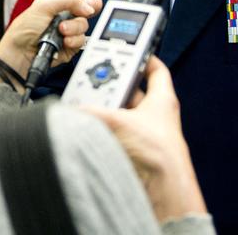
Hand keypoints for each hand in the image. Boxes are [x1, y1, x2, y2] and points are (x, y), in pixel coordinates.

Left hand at [0, 0, 105, 77]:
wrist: (20, 53)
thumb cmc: (24, 29)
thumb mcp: (44, 5)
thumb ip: (69, 0)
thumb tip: (88, 7)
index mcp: (58, 2)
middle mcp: (65, 15)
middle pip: (89, 9)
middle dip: (87, 9)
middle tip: (83, 11)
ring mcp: (69, 31)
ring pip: (85, 25)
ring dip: (74, 27)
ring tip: (61, 30)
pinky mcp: (71, 46)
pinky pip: (81, 41)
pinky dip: (74, 40)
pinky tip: (64, 41)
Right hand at [83, 56, 206, 222]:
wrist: (163, 188)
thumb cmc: (158, 152)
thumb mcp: (120, 121)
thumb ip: (93, 113)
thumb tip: (74, 110)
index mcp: (162, 100)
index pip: (156, 70)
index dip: (145, 57)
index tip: (131, 49)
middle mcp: (154, 115)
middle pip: (131, 91)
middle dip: (113, 86)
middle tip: (96, 80)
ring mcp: (144, 133)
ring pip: (121, 113)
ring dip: (105, 110)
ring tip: (88, 104)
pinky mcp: (134, 150)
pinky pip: (115, 133)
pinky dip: (103, 130)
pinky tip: (90, 128)